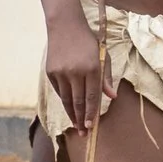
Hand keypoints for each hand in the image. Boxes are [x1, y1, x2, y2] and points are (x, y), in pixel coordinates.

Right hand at [44, 17, 103, 131]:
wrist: (65, 27)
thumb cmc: (89, 43)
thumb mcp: (103, 57)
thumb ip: (107, 77)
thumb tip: (112, 97)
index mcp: (92, 68)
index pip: (92, 96)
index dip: (91, 113)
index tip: (91, 126)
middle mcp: (75, 72)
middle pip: (78, 101)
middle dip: (81, 119)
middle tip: (84, 134)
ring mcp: (61, 73)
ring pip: (66, 99)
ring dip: (71, 114)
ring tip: (76, 126)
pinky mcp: (50, 72)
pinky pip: (59, 91)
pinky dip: (65, 101)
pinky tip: (69, 109)